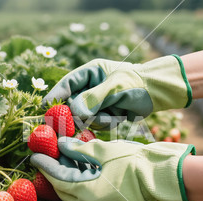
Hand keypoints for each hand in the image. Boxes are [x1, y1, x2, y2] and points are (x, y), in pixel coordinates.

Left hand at [30, 137, 195, 200]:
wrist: (162, 174)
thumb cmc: (134, 162)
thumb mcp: (104, 151)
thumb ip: (79, 149)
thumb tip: (61, 144)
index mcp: (87, 193)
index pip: (58, 179)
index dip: (46, 166)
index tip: (35, 155)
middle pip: (64, 189)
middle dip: (54, 173)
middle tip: (46, 157)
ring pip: (76, 192)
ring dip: (68, 176)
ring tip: (62, 157)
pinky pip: (88, 194)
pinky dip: (81, 181)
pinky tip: (79, 165)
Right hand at [42, 56, 191, 129]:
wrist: (157, 92)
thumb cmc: (137, 82)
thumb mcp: (115, 87)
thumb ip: (93, 98)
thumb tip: (74, 112)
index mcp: (88, 73)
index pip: (66, 85)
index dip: (55, 97)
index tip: (45, 109)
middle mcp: (89, 88)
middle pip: (71, 105)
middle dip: (77, 115)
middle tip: (77, 124)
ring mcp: (96, 102)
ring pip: (84, 118)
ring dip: (97, 120)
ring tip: (114, 114)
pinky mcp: (104, 114)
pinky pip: (97, 124)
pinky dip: (107, 124)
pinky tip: (120, 117)